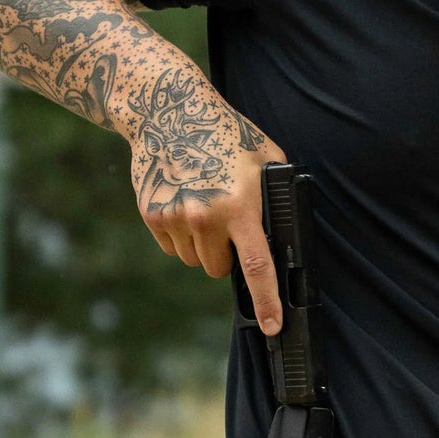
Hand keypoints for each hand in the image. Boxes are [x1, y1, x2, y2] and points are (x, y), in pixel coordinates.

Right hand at [128, 91, 287, 333]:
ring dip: (203, 247)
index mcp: (240, 206)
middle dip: (227, 256)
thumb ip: (276, 196)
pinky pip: (172, 247)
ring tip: (206, 207)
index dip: (267, 302)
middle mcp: (205, 218)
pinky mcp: (152, 215)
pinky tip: (185, 203)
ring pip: (194, 260)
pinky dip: (180, 236)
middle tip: (229, 224)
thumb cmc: (225, 134)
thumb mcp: (266, 158)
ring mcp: (175, 218)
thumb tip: (286, 231)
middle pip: (219, 269)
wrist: (168, 112)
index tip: (274, 325)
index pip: (257, 266)